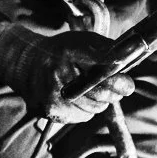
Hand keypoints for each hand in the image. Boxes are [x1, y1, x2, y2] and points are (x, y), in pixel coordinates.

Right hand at [0, 24, 135, 123]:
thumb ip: (107, 51)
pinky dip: (85, 109)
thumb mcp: (83, 41)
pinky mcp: (51, 111)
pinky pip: (83, 116)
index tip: (128, 85)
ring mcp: (54, 94)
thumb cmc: (61, 52)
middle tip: (113, 86)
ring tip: (88, 89)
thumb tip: (129, 67)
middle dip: (113, 92)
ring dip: (99, 102)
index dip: (120, 81)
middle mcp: (60, 73)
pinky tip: (75, 98)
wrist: (27, 65)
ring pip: (95, 108)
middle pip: (102, 94)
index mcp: (71, 51)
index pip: (104, 71)